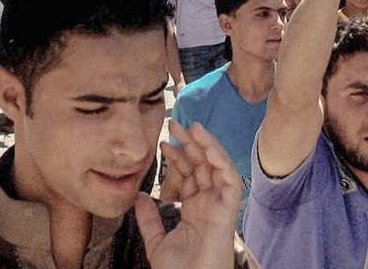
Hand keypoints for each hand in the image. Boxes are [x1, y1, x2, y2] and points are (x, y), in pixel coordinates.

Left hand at [137, 121, 239, 268]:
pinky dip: (220, 159)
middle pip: (203, 166)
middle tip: (174, 124)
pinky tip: (206, 145)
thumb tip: (138, 197)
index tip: (164, 143)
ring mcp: (219, 206)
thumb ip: (149, 220)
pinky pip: (229, 179)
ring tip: (190, 127)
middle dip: (190, 143)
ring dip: (205, 144)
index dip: (178, 157)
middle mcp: (209, 204)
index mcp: (195, 210)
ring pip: (217, 166)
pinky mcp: (228, 210)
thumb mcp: (157, 243)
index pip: (190, 175)